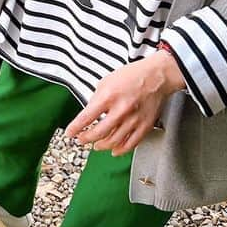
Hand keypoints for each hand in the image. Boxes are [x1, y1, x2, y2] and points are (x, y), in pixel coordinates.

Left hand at [65, 52, 184, 156]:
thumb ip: (97, 98)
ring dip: (102, 146)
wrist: (156, 76)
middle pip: (99, 133)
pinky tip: (114, 150)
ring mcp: (134, 120)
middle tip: (81, 140)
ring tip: (96, 145)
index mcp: (108, 97)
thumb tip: (90, 113)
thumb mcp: (106, 81)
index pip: (86, 117)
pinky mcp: (145, 126)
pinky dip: (121, 149)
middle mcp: (121, 110)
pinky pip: (131, 143)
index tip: (70, 133)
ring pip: (114, 141)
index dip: (75, 128)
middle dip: (86, 139)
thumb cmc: (132, 76)